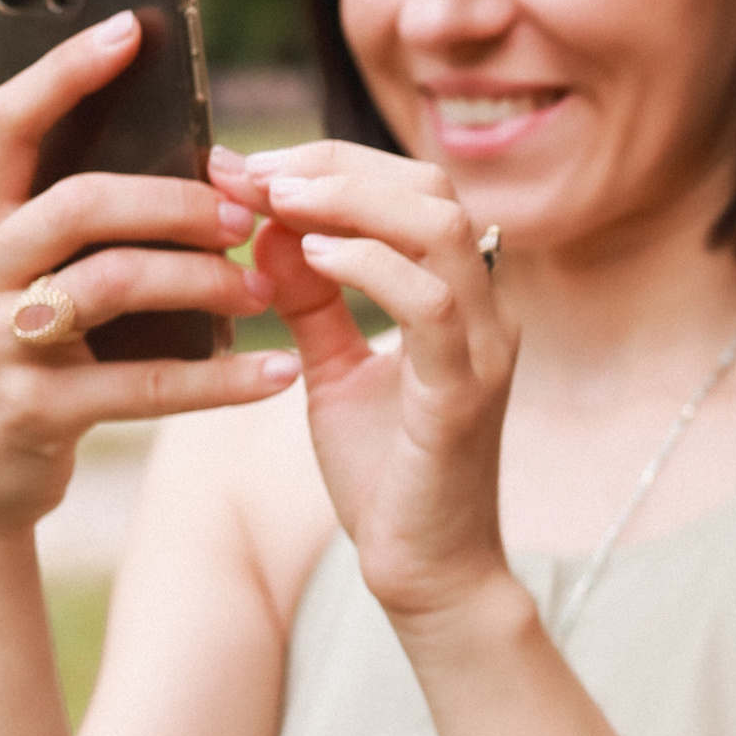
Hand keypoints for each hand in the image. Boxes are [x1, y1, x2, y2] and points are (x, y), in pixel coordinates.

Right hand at [0, 16, 290, 550]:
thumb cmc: (20, 361)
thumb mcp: (24, 281)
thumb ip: (77, 225)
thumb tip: (191, 159)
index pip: (7, 121)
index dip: (66, 71)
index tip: (133, 29)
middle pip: (82, 202)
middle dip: (176, 201)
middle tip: (246, 217)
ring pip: (112, 283)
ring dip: (203, 282)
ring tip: (264, 290)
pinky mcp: (29, 410)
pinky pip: (144, 385)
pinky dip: (221, 381)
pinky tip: (278, 373)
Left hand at [222, 143, 513, 631]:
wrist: (425, 572)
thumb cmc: (386, 475)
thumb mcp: (334, 367)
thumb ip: (312, 297)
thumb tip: (268, 226)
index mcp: (462, 295)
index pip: (413, 188)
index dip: (332, 163)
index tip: (248, 167)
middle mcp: (487, 308)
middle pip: (430, 187)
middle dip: (335, 166)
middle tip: (252, 173)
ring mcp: (483, 347)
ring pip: (437, 227)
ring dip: (349, 200)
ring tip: (276, 200)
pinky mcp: (462, 393)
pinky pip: (428, 302)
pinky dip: (367, 264)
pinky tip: (309, 256)